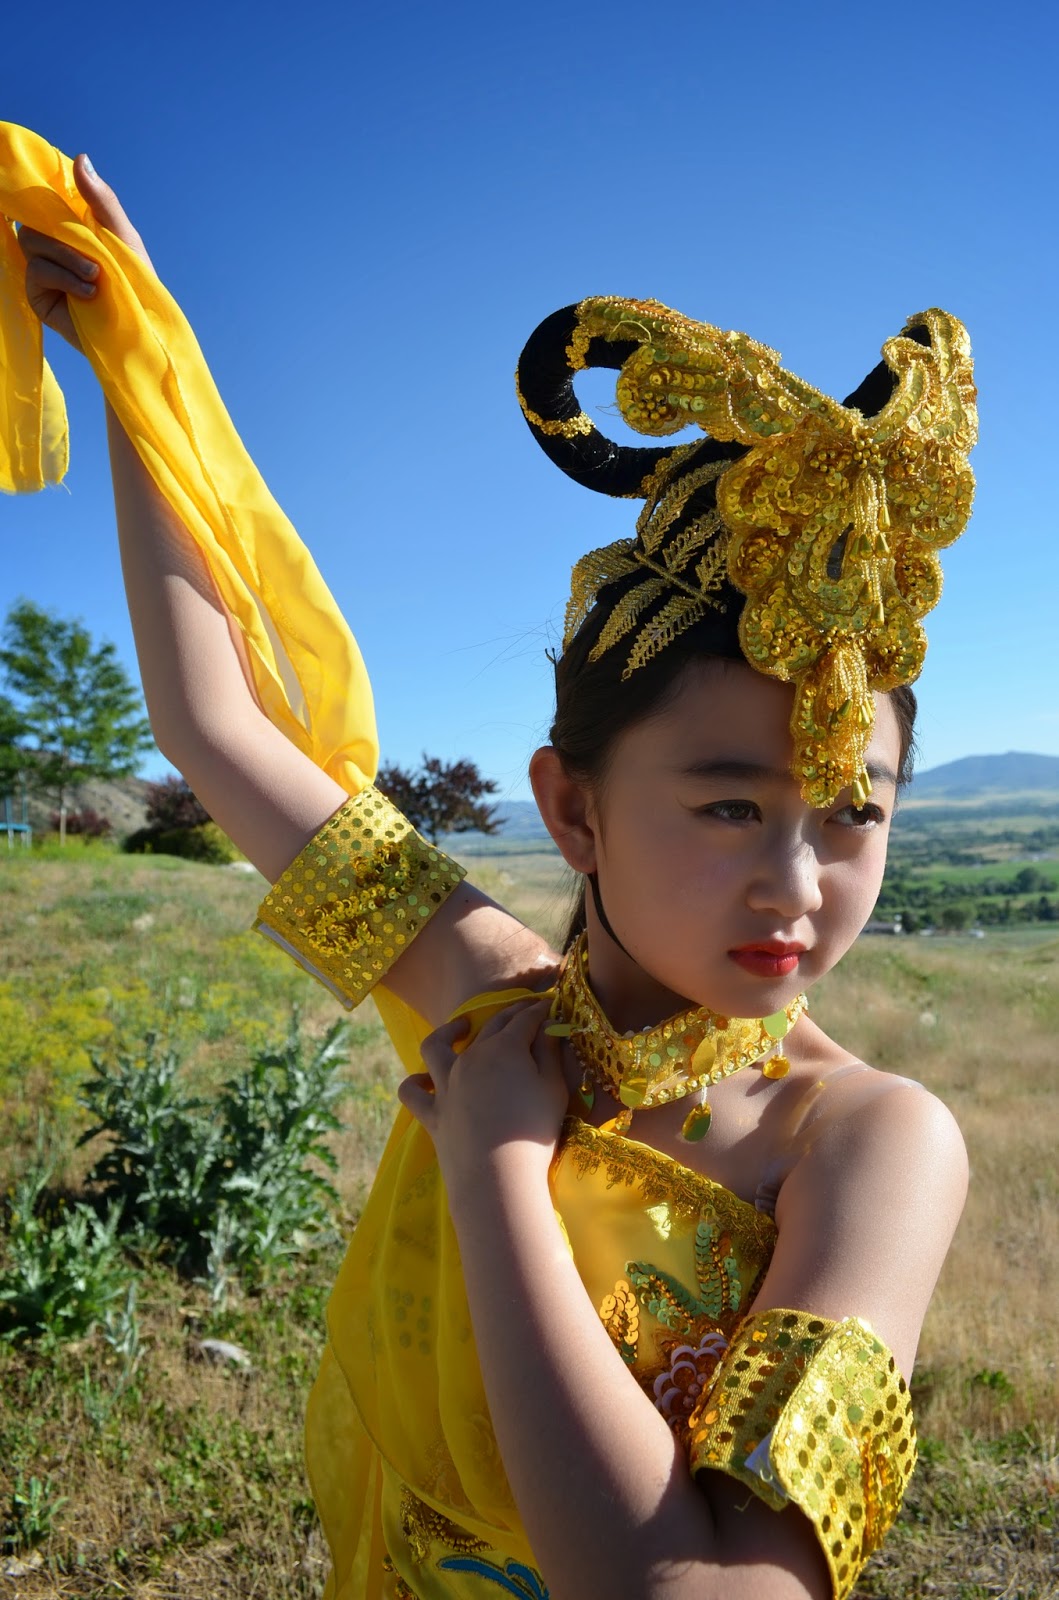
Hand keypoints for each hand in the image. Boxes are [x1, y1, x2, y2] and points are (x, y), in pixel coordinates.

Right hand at [17, 153, 153, 352]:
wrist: (140, 328)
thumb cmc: (136, 281)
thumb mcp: (122, 235)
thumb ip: (101, 200)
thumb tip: (81, 157)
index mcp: (69, 225)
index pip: (45, 198)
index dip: (45, 190)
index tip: (58, 193)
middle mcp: (51, 244)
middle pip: (33, 219)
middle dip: (64, 235)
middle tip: (93, 256)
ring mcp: (42, 269)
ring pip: (31, 242)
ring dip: (67, 257)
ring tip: (96, 277)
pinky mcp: (37, 295)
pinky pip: (37, 271)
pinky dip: (64, 277)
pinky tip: (89, 292)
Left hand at [399, 999, 571, 1205]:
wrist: (498, 1178)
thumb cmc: (534, 1132)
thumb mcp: (554, 1089)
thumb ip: (550, 1054)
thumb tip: (549, 1026)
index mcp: (504, 1048)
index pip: (525, 1020)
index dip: (538, 1010)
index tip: (548, 1005)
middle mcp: (471, 1058)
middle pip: (491, 1026)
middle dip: (510, 1014)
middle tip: (525, 1012)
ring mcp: (446, 1084)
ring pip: (436, 1046)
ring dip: (448, 1032)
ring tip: (460, 1028)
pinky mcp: (432, 1113)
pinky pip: (412, 1092)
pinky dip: (416, 1083)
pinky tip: (424, 1081)